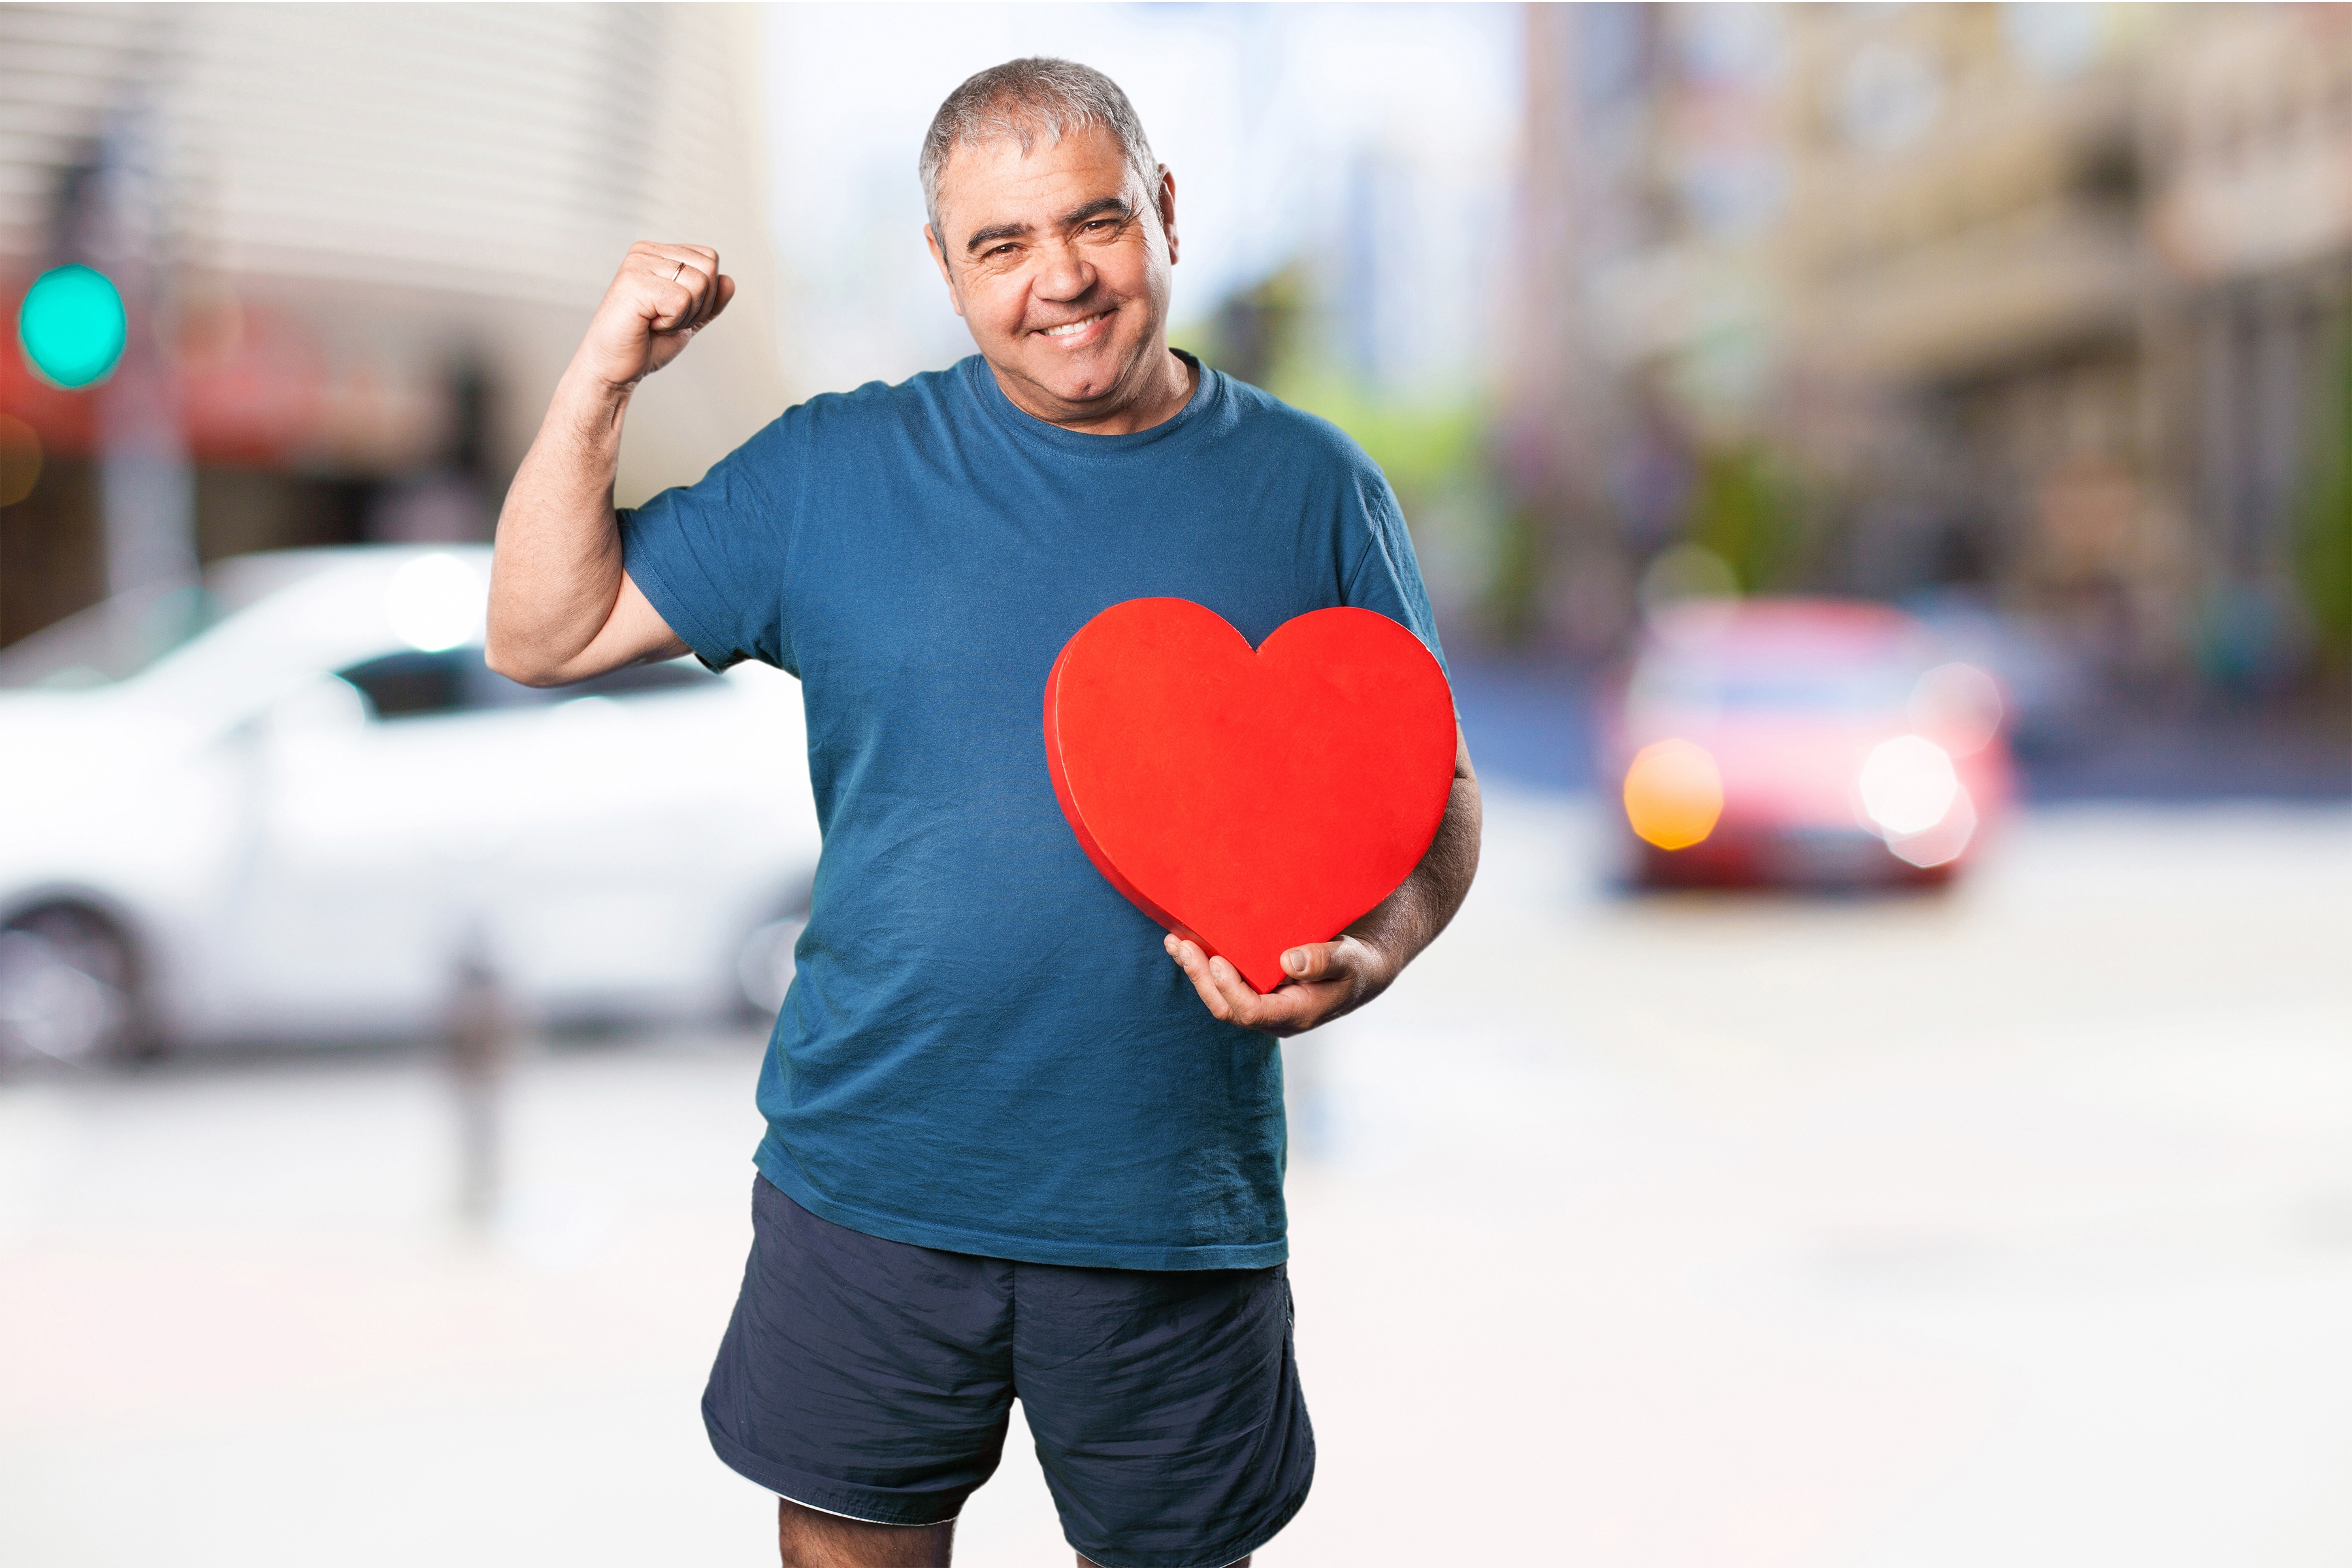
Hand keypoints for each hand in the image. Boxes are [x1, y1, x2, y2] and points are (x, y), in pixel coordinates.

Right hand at [574, 241, 734, 391]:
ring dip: (684, 315)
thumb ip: (710, 301)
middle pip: (709, 268)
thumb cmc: (645, 343)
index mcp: (657, 253)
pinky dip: (671, 322)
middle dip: (698, 305)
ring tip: (655, 321)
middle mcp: (646, 252)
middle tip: (665, 319)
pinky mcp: (634, 283)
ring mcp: (638, 264)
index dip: (705, 295)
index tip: (673, 311)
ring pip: (699, 284)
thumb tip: (729, 280)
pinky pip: (682, 300)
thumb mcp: (688, 319)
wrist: (614, 368)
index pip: (710, 258)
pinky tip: (647, 324)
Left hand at [1163, 931, 1395, 1036]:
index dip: (1231, 989)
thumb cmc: (1357, 964)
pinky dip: (1201, 965)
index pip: (1253, 1012)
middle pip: (1227, 1008)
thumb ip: (1322, 961)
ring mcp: (1261, 1005)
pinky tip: (1183, 943)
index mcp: (1296, 1015)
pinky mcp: (1254, 990)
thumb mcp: (1348, 960)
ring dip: (1194, 971)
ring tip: (1174, 943)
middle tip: (1183, 946)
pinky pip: (1221, 984)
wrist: (1361, 969)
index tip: (1218, 960)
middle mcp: (1273, 1016)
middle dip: (1201, 979)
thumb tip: (1289, 962)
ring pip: (1218, 998)